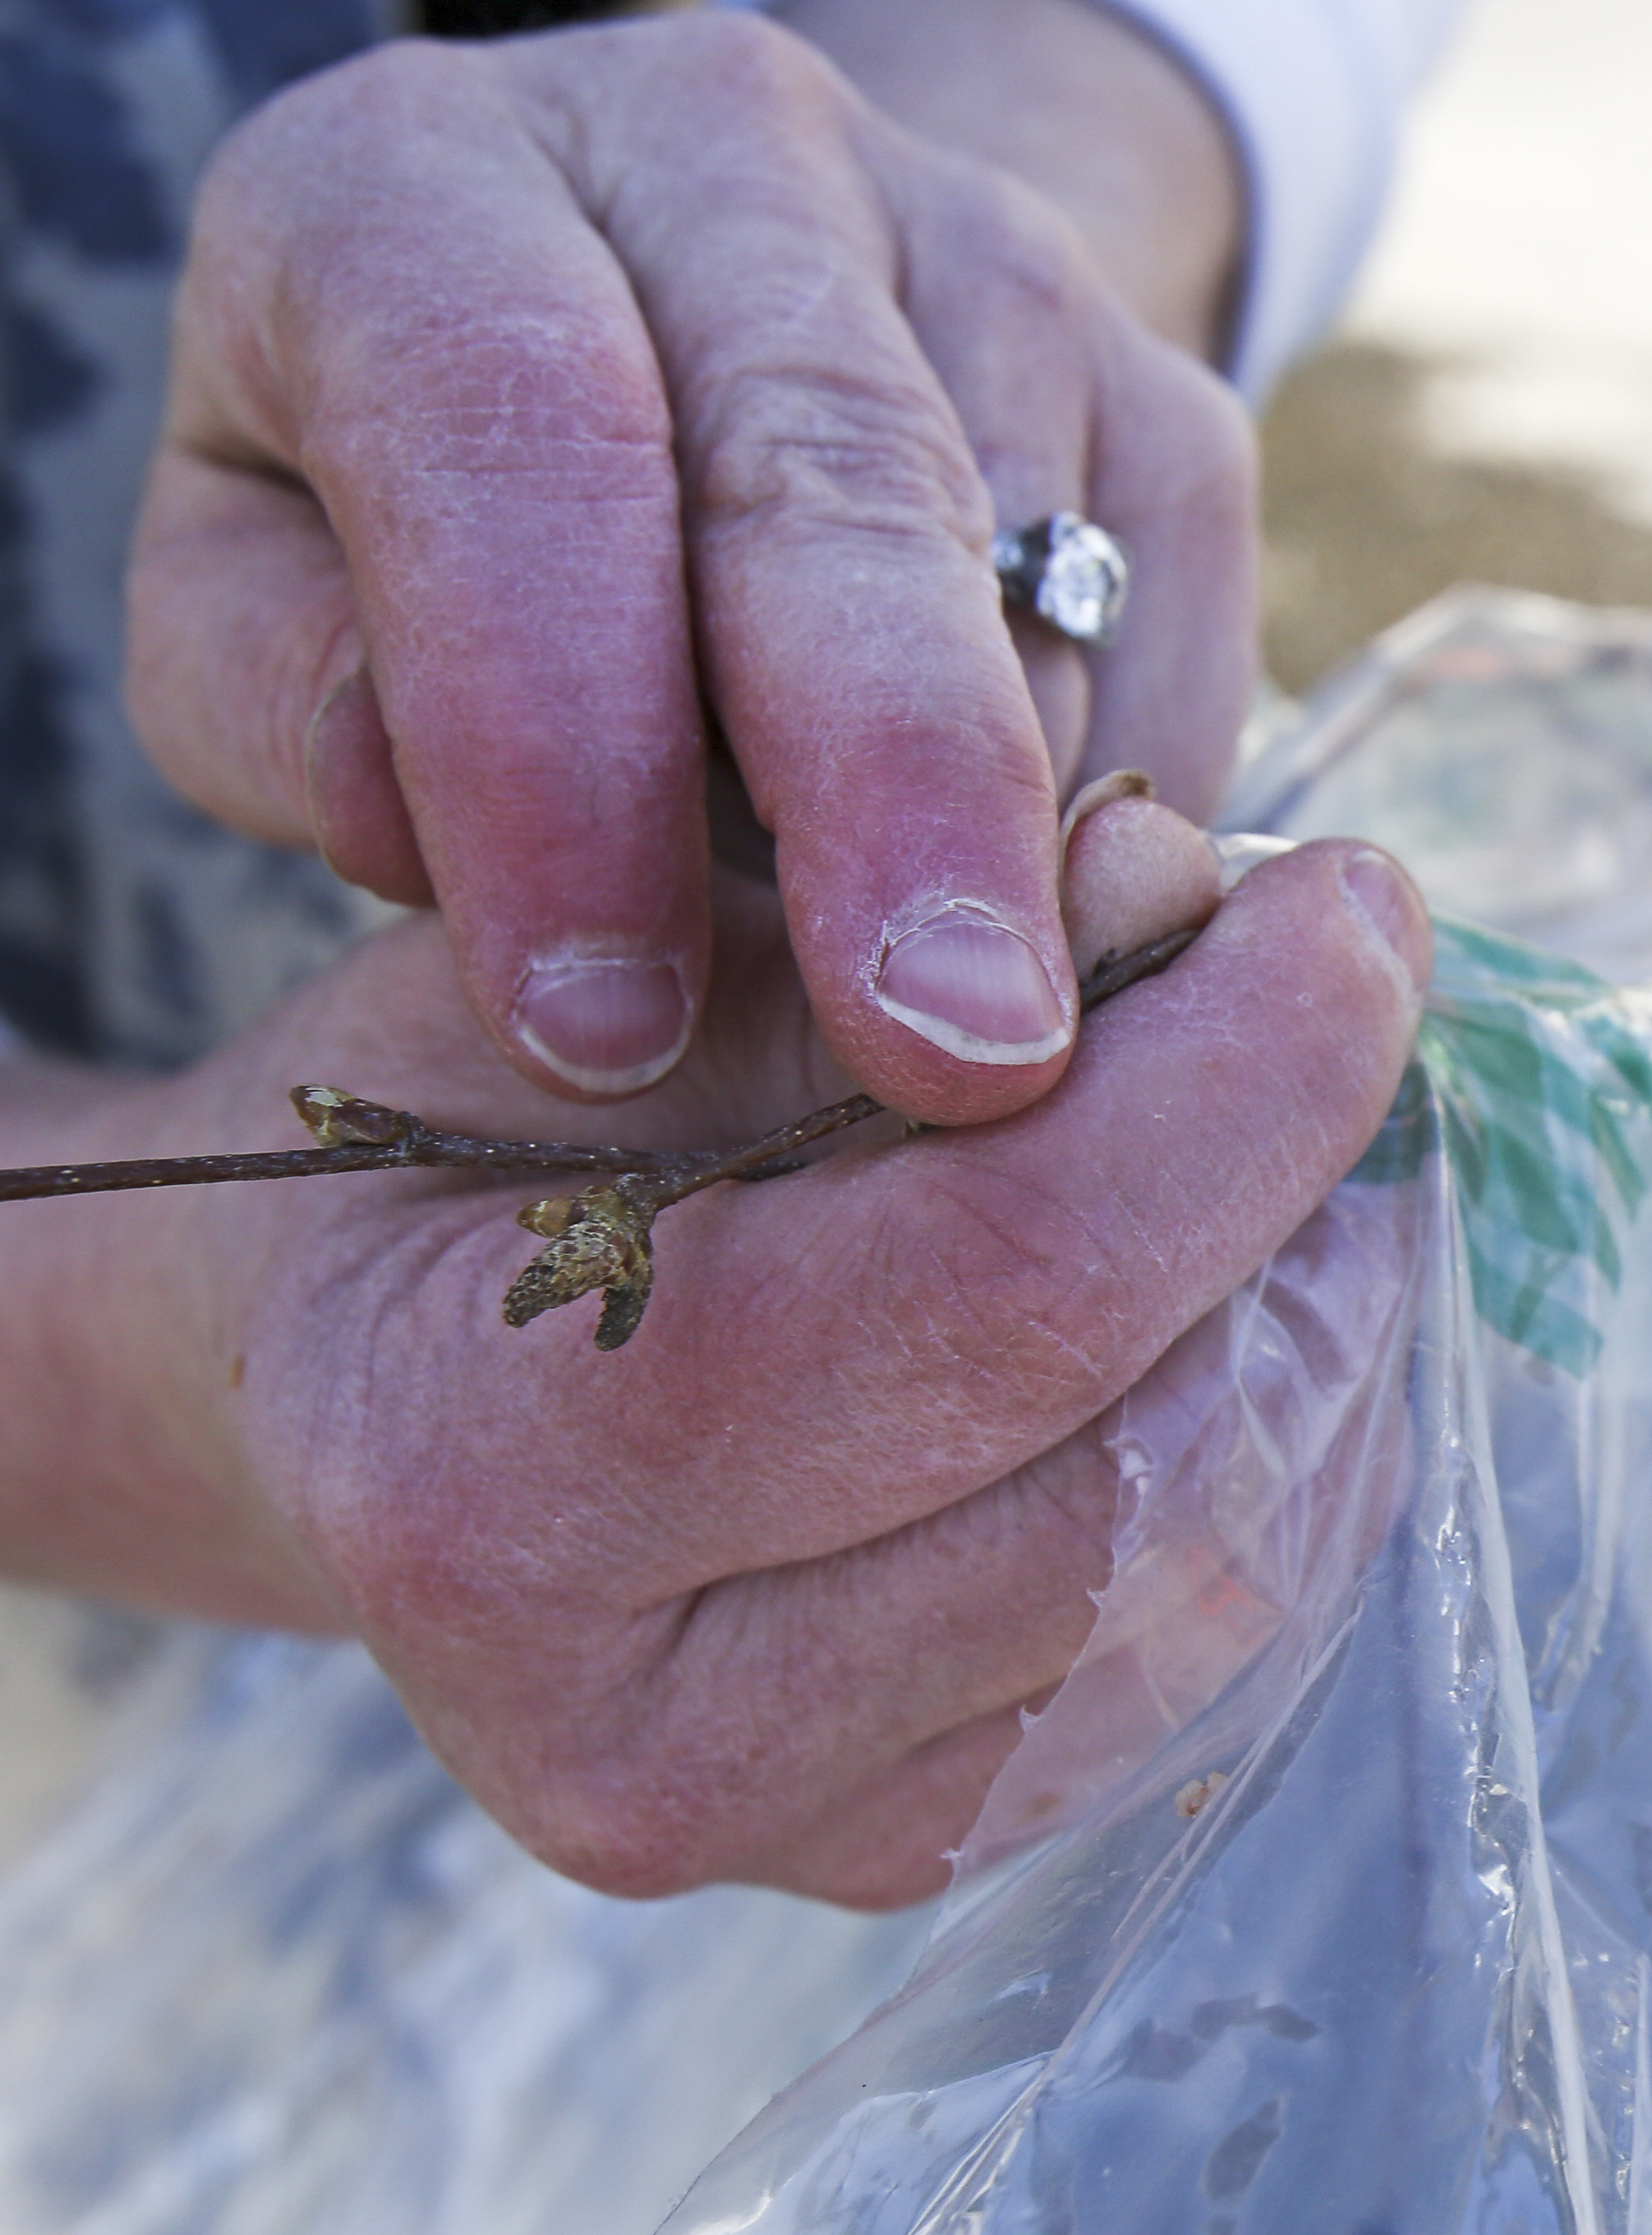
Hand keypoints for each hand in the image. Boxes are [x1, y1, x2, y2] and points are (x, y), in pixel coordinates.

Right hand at [0, 833, 1426, 1905]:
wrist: (337, 1380)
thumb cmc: (435, 1136)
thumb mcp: (610, 969)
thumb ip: (889, 951)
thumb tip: (1194, 908)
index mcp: (490, 1485)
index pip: (998, 1293)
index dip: (1232, 1081)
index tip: (1343, 907)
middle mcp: (634, 1738)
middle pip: (1146, 1467)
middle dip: (1294, 1196)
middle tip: (1322, 997)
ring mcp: (778, 1837)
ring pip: (1217, 1587)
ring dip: (1316, 1327)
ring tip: (1280, 1143)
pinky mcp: (891, 1850)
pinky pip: (1200, 1663)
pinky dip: (1275, 1457)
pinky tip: (1237, 1303)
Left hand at [127, 10, 1253, 1130]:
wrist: (669, 326)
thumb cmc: (402, 512)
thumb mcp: (254, 594)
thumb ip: (294, 703)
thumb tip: (431, 836)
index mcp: (416, 191)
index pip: (510, 421)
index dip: (556, 737)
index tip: (601, 1026)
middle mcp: (716, 156)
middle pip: (836, 466)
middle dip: (891, 781)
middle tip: (940, 1048)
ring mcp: (968, 244)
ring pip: (1035, 566)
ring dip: (1004, 835)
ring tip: (939, 1030)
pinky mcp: (1146, 368)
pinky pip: (1172, 619)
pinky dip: (1105, 809)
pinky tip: (1018, 912)